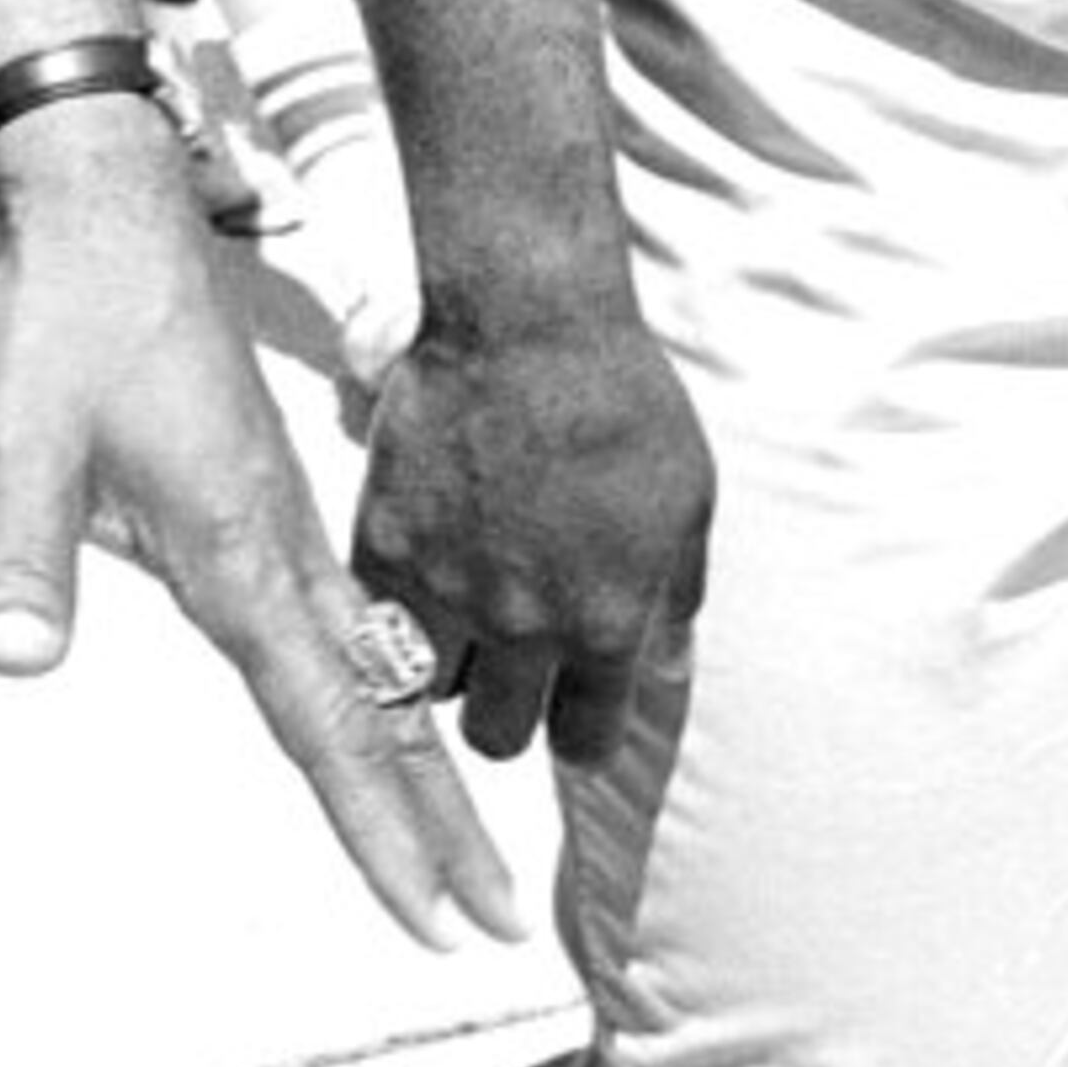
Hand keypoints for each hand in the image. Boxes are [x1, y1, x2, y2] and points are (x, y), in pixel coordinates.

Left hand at [0, 119, 522, 949]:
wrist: (104, 215)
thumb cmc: (62, 328)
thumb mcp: (20, 444)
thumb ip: (24, 558)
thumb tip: (13, 661)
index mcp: (239, 550)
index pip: (323, 720)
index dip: (376, 829)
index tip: (433, 920)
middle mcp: (281, 548)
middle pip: (380, 712)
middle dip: (437, 826)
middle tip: (497, 926)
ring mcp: (283, 523)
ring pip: (376, 668)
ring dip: (421, 766)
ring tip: (468, 853)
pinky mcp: (264, 499)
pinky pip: (350, 619)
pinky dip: (387, 688)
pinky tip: (397, 713)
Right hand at [346, 300, 711, 768]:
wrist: (528, 327)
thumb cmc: (622, 404)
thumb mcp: (688, 506)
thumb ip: (676, 597)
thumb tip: (667, 659)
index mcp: (604, 626)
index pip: (584, 739)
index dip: (580, 734)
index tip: (573, 716)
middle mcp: (521, 626)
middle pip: (496, 736)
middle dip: (508, 716)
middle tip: (509, 673)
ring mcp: (446, 588)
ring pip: (429, 688)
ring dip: (447, 668)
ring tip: (458, 627)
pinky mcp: (385, 541)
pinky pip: (378, 615)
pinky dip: (395, 610)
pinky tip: (416, 579)